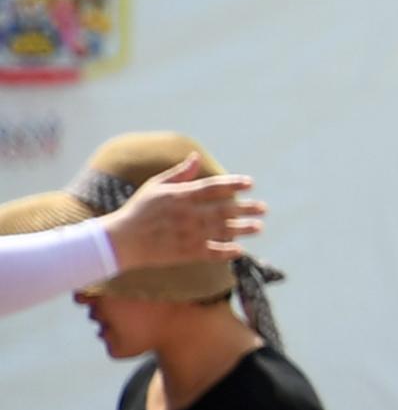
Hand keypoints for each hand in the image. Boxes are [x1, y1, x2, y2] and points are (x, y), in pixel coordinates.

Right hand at [107, 156, 264, 270]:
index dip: (234, 184)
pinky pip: (212, 252)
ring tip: (259, 227)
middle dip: (246, 208)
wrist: (121, 240)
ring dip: (243, 229)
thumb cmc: (138, 210)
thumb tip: (196, 156)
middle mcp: (187, 214)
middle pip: (224, 210)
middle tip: (263, 208)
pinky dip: (227, 251)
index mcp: (180, 196)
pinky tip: (240, 250)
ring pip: (222, 230)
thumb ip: (179, 173)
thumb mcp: (155, 186)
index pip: (213, 187)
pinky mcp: (185, 253)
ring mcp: (188, 234)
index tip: (250, 183)